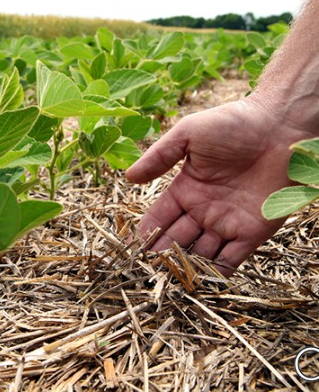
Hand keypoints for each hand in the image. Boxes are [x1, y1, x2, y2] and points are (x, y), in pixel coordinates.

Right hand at [126, 98, 308, 276]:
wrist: (280, 126)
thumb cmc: (232, 124)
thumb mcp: (187, 134)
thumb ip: (159, 156)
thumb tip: (128, 177)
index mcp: (186, 189)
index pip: (160, 217)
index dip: (148, 233)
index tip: (134, 249)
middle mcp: (203, 210)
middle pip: (177, 239)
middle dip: (163, 255)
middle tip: (148, 272)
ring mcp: (227, 223)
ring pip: (201, 253)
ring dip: (186, 267)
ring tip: (169, 282)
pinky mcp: (253, 232)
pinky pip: (232, 259)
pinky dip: (216, 273)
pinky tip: (200, 284)